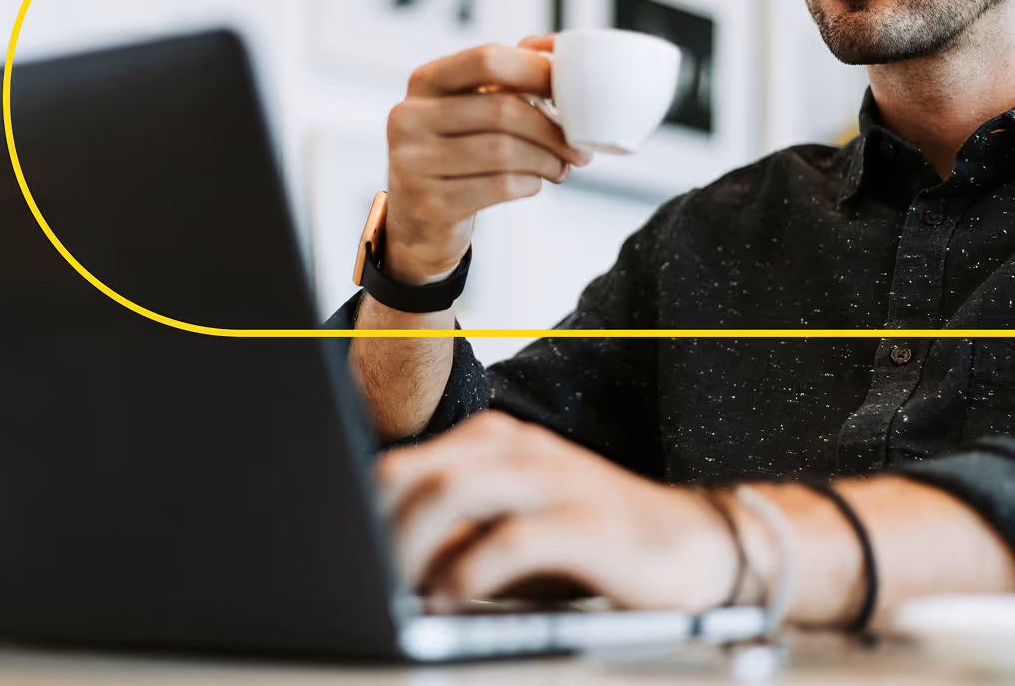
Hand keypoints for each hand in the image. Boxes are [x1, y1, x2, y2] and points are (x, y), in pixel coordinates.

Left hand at [377, 411, 738, 610]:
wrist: (697, 546)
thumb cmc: (595, 545)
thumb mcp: (514, 540)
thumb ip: (458, 541)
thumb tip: (392, 563)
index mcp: (499, 444)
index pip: (411, 463)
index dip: (369, 508)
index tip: (345, 551)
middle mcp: (522, 450)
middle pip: (423, 472)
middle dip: (381, 526)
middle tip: (363, 575)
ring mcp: (557, 479)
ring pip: (457, 491)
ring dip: (414, 545)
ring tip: (397, 589)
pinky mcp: (590, 519)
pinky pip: (512, 538)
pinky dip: (470, 572)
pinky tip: (453, 599)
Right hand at [384, 37, 590, 282]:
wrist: (416, 219)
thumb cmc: (454, 152)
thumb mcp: (468, 106)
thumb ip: (506, 72)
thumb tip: (552, 44)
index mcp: (424, 82)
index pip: (486, 59)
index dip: (535, 71)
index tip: (567, 90)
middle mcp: (409, 117)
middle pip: (502, 110)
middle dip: (552, 130)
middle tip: (578, 147)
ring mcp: (412, 162)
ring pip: (504, 151)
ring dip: (546, 160)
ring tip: (559, 167)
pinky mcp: (430, 203)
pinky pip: (500, 186)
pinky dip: (529, 184)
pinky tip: (533, 183)